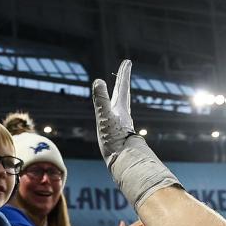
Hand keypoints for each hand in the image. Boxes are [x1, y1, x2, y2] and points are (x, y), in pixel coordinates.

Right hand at [91, 61, 180, 207]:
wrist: (124, 162)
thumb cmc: (114, 141)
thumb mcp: (104, 118)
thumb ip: (100, 100)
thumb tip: (98, 81)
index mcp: (120, 108)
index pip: (122, 87)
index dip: (124, 74)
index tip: (128, 62)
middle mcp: (123, 114)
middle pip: (123, 93)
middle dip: (123, 81)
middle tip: (125, 69)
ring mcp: (121, 124)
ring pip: (122, 105)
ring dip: (120, 95)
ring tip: (120, 91)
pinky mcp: (119, 134)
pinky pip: (117, 117)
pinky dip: (116, 111)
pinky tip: (115, 117)